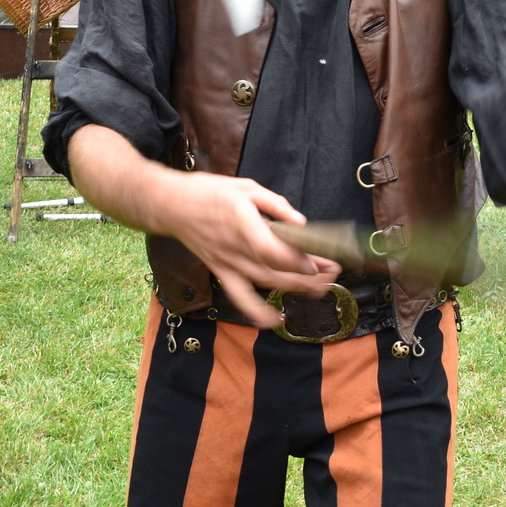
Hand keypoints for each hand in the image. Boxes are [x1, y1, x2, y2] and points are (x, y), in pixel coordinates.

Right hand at [152, 173, 340, 326]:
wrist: (171, 206)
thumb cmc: (209, 193)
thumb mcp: (246, 187)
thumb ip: (275, 205)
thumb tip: (301, 223)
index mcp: (241, 221)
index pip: (269, 249)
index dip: (294, 260)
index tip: (316, 263)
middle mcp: (234, 247)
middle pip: (275, 270)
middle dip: (308, 276)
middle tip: (334, 273)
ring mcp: (226, 263)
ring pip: (264, 284)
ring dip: (295, 288)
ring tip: (323, 287)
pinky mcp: (221, 271)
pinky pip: (240, 297)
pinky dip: (257, 312)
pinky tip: (276, 319)